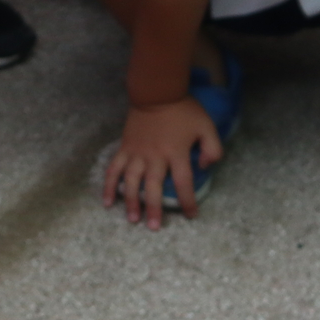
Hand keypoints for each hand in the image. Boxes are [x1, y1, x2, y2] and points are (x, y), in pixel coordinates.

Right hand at [102, 96, 221, 228]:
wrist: (156, 92)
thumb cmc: (183, 110)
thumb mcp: (206, 126)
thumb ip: (212, 148)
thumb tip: (205, 167)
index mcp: (176, 153)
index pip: (184, 183)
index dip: (188, 201)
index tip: (192, 215)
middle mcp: (155, 156)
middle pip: (154, 187)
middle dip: (154, 209)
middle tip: (153, 227)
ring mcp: (137, 153)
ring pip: (131, 181)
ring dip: (131, 201)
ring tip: (132, 219)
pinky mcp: (125, 148)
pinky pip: (114, 169)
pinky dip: (109, 186)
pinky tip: (107, 202)